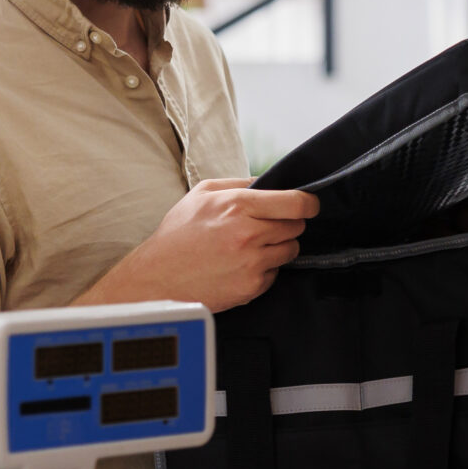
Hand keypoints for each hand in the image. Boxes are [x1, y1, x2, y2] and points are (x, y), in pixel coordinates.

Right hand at [83, 178, 318, 312]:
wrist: (157, 277)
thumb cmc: (178, 235)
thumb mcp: (202, 194)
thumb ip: (238, 183)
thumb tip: (268, 182)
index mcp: (238, 205)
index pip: (295, 203)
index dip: (308, 203)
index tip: (310, 205)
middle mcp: (249, 234)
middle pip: (296, 226)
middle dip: (287, 224)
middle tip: (265, 227)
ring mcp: (252, 262)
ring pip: (290, 250)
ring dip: (278, 247)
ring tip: (250, 247)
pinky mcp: (251, 287)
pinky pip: (275, 273)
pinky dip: (264, 269)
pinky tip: (240, 265)